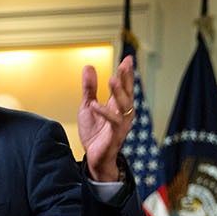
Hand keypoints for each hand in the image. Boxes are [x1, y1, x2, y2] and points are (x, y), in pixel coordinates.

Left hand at [77, 54, 134, 181]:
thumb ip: (89, 88)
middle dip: (127, 79)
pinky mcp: (115, 135)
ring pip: (124, 106)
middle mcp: (123, 113)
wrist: (93, 157)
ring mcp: (121, 124)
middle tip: (124, 65)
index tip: (128, 58)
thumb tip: (89, 67)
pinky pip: (114, 122)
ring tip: (112, 79)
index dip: (127, 73)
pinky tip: (95, 105)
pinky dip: (105, 113)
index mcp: (117, 106)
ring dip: (119, 92)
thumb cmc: (94, 133)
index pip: (124, 86)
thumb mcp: (88, 106)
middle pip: (128, 93)